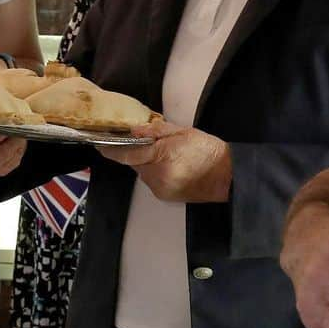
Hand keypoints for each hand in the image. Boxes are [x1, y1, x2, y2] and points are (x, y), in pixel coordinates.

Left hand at [97, 119, 231, 202]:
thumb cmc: (207, 150)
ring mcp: (161, 189)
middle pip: (133, 162)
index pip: (126, 153)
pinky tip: (169, 165)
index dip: (110, 149)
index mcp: (161, 158)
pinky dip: (153, 172)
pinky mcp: (165, 197)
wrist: (230, 177)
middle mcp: (157, 177)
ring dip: (145, 162)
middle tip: (145, 142)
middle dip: (135, 152)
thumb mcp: (181, 132)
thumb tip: (133, 130)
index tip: (99, 144)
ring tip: (163, 154)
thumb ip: (154, 131)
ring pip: (141, 172)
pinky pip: (151, 180)